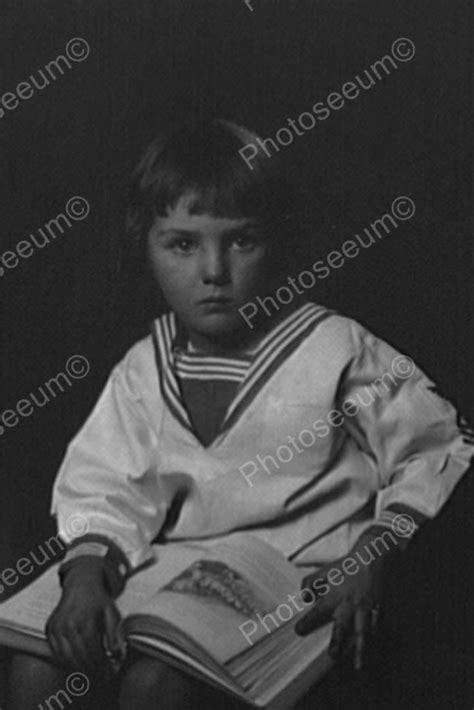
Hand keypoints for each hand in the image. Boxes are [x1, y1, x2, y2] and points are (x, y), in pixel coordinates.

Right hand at [46, 561, 121, 669]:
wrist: (81, 582)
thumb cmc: (98, 598)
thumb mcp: (111, 611)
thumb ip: (114, 632)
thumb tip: (116, 653)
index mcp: (85, 621)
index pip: (93, 652)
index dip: (101, 665)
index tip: (108, 672)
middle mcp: (68, 625)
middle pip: (80, 657)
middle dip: (91, 669)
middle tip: (101, 676)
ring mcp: (57, 627)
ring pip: (66, 657)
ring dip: (78, 667)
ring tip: (90, 671)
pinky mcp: (50, 628)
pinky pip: (56, 651)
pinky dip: (65, 659)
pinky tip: (76, 661)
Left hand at [295, 531, 389, 669]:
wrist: (370, 559)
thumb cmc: (344, 568)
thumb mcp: (323, 572)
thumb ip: (309, 583)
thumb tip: (304, 598)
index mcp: (335, 596)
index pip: (318, 611)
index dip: (308, 621)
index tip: (298, 631)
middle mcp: (350, 604)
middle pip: (343, 625)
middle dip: (337, 641)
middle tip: (332, 656)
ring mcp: (365, 608)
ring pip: (362, 631)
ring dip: (360, 649)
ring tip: (358, 665)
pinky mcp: (378, 610)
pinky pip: (376, 627)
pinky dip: (374, 640)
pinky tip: (372, 653)